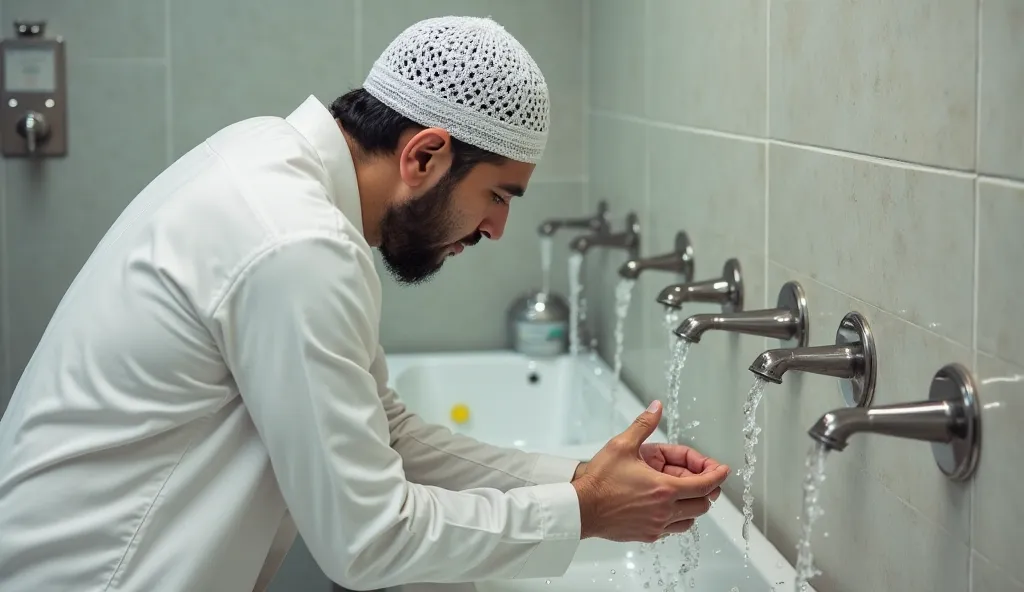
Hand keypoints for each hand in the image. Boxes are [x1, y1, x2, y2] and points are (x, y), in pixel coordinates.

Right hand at [571, 400, 729, 542]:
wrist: (581, 508)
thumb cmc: (599, 480)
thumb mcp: (622, 445)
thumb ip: (644, 425)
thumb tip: (656, 407)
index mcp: (664, 488)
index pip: (704, 485)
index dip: (717, 476)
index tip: (723, 470)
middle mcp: (665, 510)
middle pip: (702, 504)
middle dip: (706, 490)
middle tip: (701, 478)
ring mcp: (657, 525)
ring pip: (690, 520)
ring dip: (693, 506)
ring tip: (684, 492)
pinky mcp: (648, 535)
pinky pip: (673, 529)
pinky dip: (678, 518)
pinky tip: (666, 506)